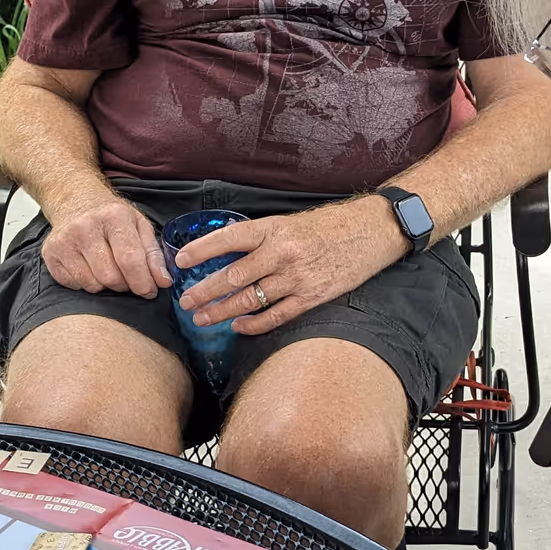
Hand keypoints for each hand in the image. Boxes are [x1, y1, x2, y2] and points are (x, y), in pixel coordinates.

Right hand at [40, 194, 169, 297]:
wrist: (75, 200)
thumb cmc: (111, 216)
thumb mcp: (139, 226)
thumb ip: (154, 255)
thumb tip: (164, 282)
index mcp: (113, 217)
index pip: (130, 259)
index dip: (143, 282)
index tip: (150, 291)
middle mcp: (85, 227)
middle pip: (111, 277)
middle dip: (125, 285)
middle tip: (127, 277)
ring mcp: (64, 241)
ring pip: (92, 285)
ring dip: (105, 285)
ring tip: (107, 269)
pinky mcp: (50, 254)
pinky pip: (74, 285)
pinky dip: (86, 283)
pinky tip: (89, 268)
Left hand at [176, 198, 404, 334]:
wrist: (370, 232)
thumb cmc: (326, 226)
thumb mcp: (288, 222)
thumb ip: (259, 238)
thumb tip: (223, 253)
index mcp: (273, 228)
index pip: (228, 239)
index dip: (201, 251)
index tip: (180, 262)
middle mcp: (282, 252)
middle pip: (233, 276)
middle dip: (204, 291)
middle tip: (185, 301)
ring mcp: (297, 277)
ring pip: (249, 299)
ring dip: (221, 311)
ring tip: (202, 318)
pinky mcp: (311, 297)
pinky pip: (275, 316)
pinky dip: (253, 324)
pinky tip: (238, 327)